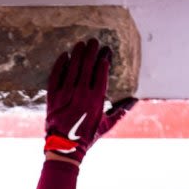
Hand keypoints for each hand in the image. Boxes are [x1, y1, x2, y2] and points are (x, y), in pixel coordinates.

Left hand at [44, 39, 136, 163]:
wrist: (64, 147)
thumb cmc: (87, 137)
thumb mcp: (106, 124)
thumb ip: (121, 111)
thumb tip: (135, 100)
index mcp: (96, 99)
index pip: (101, 72)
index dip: (104, 59)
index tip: (105, 51)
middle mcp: (81, 94)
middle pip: (87, 65)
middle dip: (92, 51)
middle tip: (94, 41)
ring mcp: (66, 94)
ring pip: (72, 67)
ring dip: (78, 53)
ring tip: (81, 44)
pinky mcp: (53, 97)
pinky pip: (56, 75)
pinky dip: (60, 64)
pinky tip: (64, 56)